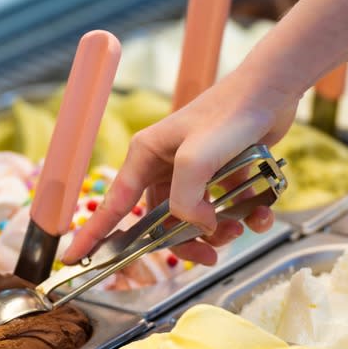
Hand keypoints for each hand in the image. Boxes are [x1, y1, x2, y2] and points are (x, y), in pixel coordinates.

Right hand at [64, 69, 298, 264]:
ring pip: (198, 219)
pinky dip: (245, 217)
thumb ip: (184, 201)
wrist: (273, 90)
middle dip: (185, 241)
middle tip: (208, 255)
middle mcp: (166, 165)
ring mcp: (196, 170)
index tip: (74, 259)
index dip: (93, 233)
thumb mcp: (195, 159)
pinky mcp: (223, 173)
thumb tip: (195, 227)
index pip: (113, 204)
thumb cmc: (229, 113)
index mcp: (146, 156)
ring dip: (219, 231)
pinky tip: (261, 214)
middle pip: (163, 221)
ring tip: (239, 227)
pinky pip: (228, 207)